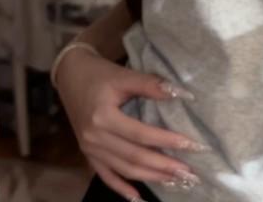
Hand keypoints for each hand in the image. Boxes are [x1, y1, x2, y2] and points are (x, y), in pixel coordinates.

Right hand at [56, 47, 207, 198]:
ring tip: (174, 181)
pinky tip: (138, 198)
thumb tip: (181, 93)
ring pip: (124, 169)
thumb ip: (150, 85)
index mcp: (103, 117)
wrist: (71, 75)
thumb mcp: (124, 75)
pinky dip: (121, 188)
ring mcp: (89, 149)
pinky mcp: (88, 154)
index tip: (191, 145)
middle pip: (134, 156)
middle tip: (188, 172)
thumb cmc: (100, 74)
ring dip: (150, 177)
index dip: (166, 141)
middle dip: (163, 166)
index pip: (141, 134)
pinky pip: (106, 175)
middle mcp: (94, 137)